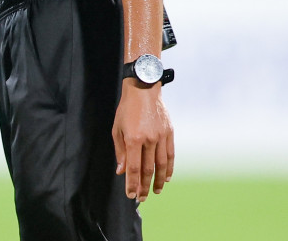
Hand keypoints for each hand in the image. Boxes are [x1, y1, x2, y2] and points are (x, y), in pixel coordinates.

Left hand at [114, 80, 174, 201]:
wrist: (144, 88)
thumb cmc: (126, 109)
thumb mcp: (117, 128)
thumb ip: (119, 151)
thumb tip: (121, 171)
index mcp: (133, 139)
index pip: (133, 167)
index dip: (132, 183)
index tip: (131, 195)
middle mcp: (148, 139)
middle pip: (147, 169)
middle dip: (144, 186)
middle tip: (142, 198)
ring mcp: (161, 136)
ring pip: (161, 165)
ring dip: (159, 181)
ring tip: (156, 191)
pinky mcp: (169, 132)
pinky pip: (170, 155)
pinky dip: (169, 168)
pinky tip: (167, 178)